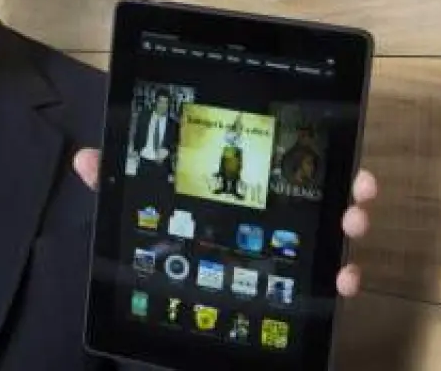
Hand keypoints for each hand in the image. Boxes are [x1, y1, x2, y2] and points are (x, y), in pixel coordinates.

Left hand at [71, 148, 377, 296]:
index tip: (327, 140)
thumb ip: (118, 180)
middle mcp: (277, 213)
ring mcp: (291, 248)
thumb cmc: (167, 237)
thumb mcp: (143, 204)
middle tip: (355, 186)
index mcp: (245, 185)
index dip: (308, 147)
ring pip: (332, 230)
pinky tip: (344, 277)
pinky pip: (327, 278)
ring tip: (353, 222)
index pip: (280, 159)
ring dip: (352, 223)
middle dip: (344, 184)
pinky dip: (344, 277)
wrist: (171, 300)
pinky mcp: (297, 282)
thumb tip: (85, 158)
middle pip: (320, 190)